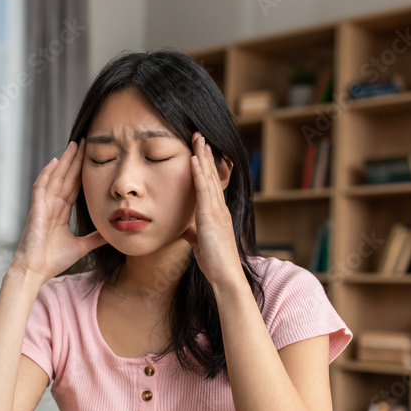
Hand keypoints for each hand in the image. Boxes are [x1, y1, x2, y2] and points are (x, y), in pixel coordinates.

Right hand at [10, 140, 107, 284]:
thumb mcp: (81, 246)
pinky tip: (54, 162)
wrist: (36, 270)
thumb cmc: (53, 260)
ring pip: (55, 178)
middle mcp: (52, 206)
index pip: (74, 187)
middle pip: (66, 178)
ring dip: (64, 162)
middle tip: (84, 142)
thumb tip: (112, 233)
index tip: (91, 158)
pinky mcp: (36, 210)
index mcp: (60, 212)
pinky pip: (41, 188)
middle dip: (75, 161)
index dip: (82, 172)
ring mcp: (43, 206)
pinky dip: (47, 175)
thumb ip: (95, 238)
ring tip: (73, 145)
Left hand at [181, 132, 243, 289]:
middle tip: (200, 135)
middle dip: (205, 154)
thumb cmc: (214, 263)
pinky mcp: (211, 216)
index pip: (211, 184)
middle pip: (212, 175)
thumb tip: (185, 229)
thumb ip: (193, 233)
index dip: (206, 166)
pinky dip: (199, 172)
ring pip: (209, 177)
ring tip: (198, 138)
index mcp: (217, 213)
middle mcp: (220, 208)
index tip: (200, 150)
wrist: (225, 275)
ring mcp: (217, 210)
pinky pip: (204, 189)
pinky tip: (194, 158)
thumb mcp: (200, 244)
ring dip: (202, 156)